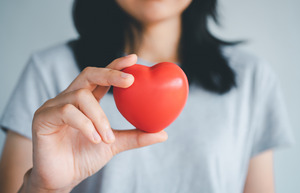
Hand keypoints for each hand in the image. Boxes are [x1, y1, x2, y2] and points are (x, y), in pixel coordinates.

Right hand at [26, 54, 167, 191]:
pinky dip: (85, 125)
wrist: (62, 179)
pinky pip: (67, 111)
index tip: (133, 59)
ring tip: (107, 137)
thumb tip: (163, 133)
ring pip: (81, 96)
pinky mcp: (42, 118)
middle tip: (130, 81)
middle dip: (110, 74)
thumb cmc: (84, 158)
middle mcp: (69, 98)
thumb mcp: (114, 144)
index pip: (100, 77)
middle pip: (88, 74)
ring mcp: (54, 106)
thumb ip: (135, 136)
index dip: (115, 66)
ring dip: (99, 117)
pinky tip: (95, 139)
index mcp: (85, 101)